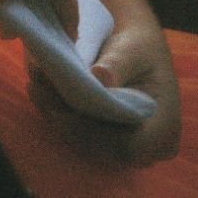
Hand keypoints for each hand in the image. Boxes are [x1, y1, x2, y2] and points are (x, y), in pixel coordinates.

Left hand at [29, 21, 180, 165]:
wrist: (132, 52)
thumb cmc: (137, 48)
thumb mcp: (131, 50)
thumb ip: (117, 64)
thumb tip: (100, 77)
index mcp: (163, 129)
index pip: (126, 147)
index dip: (91, 131)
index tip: (60, 106)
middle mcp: (146, 148)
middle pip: (99, 147)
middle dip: (64, 120)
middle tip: (36, 87)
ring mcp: (124, 148)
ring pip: (82, 143)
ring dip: (54, 116)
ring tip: (34, 85)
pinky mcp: (103, 141)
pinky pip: (75, 136)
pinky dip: (55, 115)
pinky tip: (38, 91)